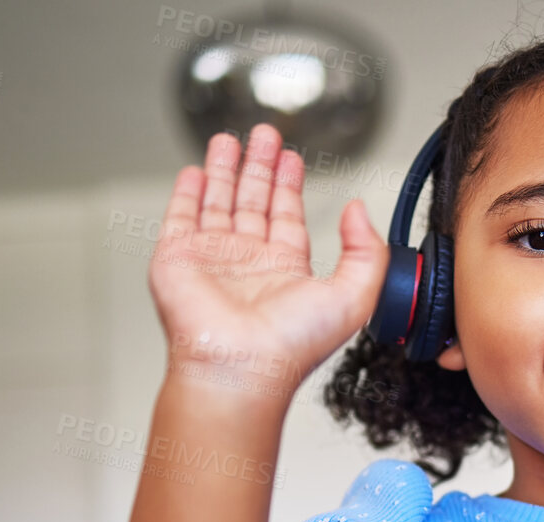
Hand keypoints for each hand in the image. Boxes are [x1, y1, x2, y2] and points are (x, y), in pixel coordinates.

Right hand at [149, 122, 388, 395]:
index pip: (288, 217)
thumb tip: (358, 211)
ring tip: (230, 139)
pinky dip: (186, 193)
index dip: (290, 186)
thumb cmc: (292, 345)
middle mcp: (249, 263)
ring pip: (218, 203)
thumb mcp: (354, 295)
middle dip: (260, 166)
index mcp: (287, 271)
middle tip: (266, 134)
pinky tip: (195, 171)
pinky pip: (181, 217)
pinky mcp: (177, 258)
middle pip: (254, 202)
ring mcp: (212, 260)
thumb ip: (366, 251)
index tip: (293, 158)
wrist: (240, 366)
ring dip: (224, 170)